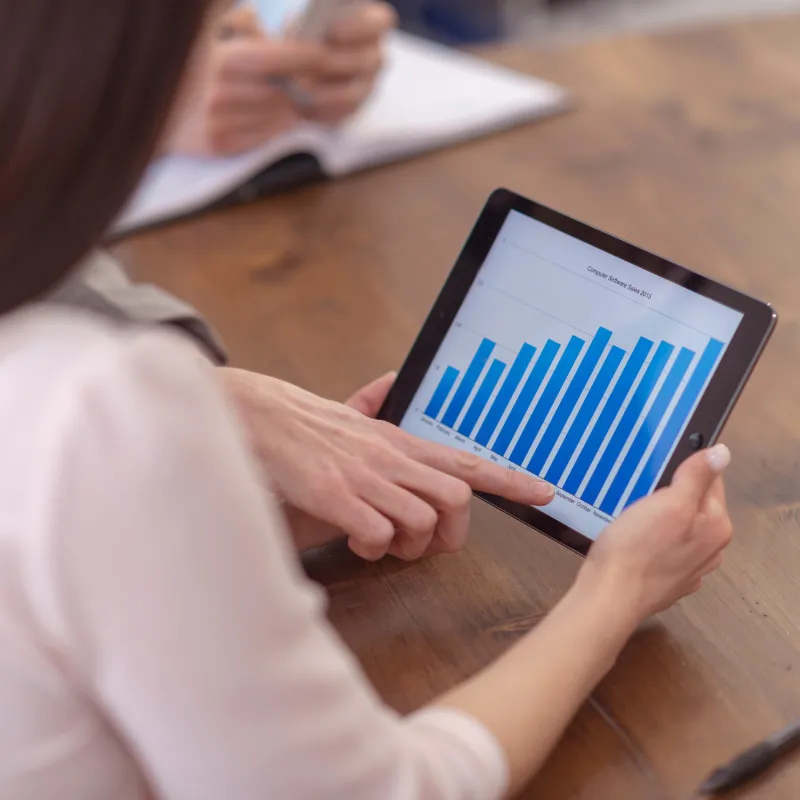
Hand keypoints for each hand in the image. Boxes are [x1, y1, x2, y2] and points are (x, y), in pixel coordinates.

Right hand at [166, 3, 394, 156]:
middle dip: (310, 82)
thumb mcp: (201, 29)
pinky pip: (265, 135)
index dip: (308, 54)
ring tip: (309, 92)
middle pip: (286, 90)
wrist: (138, 106)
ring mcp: (223, 123)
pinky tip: (283, 112)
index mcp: (220, 60)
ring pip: (280, 115)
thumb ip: (235, 18)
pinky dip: (280, 123)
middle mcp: (222, 94)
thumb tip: (264, 12)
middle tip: (331, 73)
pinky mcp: (222, 145)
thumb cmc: (179, 61)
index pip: (279, 58)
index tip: (326, 50)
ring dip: (299, 105)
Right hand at [219, 368, 554, 560]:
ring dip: (407, 544)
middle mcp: (390, 457)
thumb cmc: (300, 423)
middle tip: (427, 545)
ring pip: (421, 520)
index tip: (545, 493)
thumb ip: (373, 403)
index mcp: (398, 442)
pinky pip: (378, 533)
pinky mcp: (334, 495)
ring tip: (380, 541)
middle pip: (456, 499)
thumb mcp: (345, 412)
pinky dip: (373, 547)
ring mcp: (363, 476)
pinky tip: (355, 540)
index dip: (510, 481)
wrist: (253, 415)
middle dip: (450, 535)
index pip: (467, 461)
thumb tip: (391, 380)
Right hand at [580, 444, 733, 623]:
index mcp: (717, 526)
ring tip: (636, 515)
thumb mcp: (668, 503)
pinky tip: (637, 542)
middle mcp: (711, 550)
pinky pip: (666, 550)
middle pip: (696, 507)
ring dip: (663, 519)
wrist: (610, 595)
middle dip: (673, 496)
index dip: (687, 470)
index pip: (712, 482)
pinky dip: (655, 542)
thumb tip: (723, 453)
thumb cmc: (637, 547)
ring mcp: (690, 570)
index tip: (661, 470)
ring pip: (680, 529)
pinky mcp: (668, 583)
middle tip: (644, 493)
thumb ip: (697, 477)